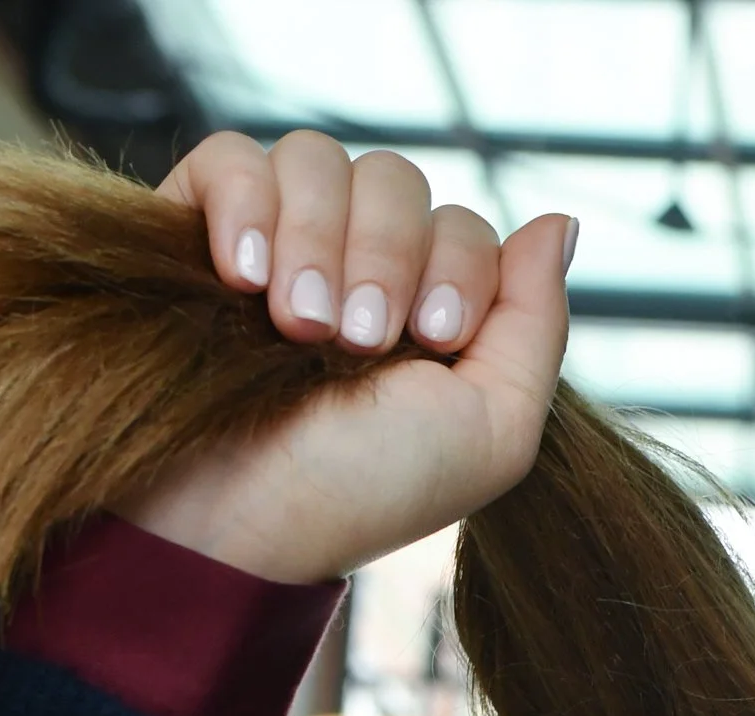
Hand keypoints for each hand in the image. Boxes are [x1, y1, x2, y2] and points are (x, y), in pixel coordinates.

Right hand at [129, 131, 573, 583]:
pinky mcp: (195, 229)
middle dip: (385, 257)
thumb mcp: (492, 429)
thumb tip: (558, 223)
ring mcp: (276, 242)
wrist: (246, 518)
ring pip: (316, 158)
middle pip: (394, 177)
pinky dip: (245, 205)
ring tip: (296, 327)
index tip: (431, 339)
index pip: (461, 223)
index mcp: (425, 309)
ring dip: (317, 241)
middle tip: (355, 341)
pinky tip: (242, 278)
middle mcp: (354, 265)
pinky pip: (231, 158)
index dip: (456, 267)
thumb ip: (535, 324)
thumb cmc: (366, 491)